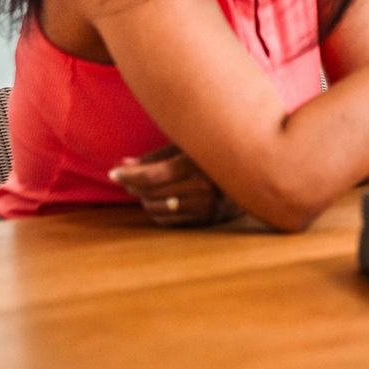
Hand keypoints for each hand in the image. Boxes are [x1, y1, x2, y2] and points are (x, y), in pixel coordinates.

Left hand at [109, 145, 235, 226]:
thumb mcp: (186, 148)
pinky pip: (167, 220)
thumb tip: (124, 164)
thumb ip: (154, 158)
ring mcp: (205, 206)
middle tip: (127, 178)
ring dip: (143, 199)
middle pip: (151, 193)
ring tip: (144, 188)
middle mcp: (202, 187)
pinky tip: (158, 200)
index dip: (128, 176)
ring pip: (156, 207)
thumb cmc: (213, 155)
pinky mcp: (206, 219)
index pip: (151, 176)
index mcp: (196, 164)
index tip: (114, 173)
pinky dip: (156, 210)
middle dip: (133, 185)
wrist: (254, 174)